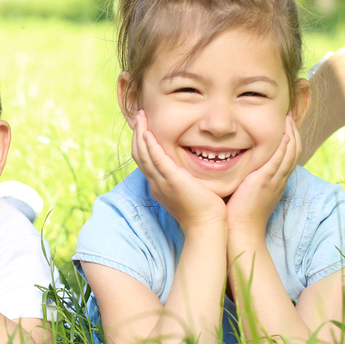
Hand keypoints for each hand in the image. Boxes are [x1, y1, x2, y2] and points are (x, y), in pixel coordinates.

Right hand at [132, 110, 225, 232]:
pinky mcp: (172, 180)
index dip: (142, 143)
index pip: (145, 161)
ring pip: (143, 154)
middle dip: (137, 134)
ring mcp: (161, 182)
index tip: (145, 128)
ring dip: (140, 133)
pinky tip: (147, 132)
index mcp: (159, 186)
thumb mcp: (190, 192)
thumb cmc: (204, 212)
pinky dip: (149, 145)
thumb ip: (186, 180)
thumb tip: (190, 172)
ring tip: (140, 116)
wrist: (207, 226)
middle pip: (139, 155)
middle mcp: (156, 183)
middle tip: (139, 116)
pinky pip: (155, 159)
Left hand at [226, 115, 300, 234]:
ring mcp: (275, 180)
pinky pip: (281, 159)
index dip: (288, 140)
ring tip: (288, 118)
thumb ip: (243, 177)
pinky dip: (284, 145)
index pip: (287, 156)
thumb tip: (232, 166)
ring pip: (291, 152)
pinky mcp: (266, 181)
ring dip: (291, 134)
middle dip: (293, 132)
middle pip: (294, 151)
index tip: (283, 126)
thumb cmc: (236, 214)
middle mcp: (279, 179)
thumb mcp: (243, 191)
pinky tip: (284, 133)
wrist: (240, 231)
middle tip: (288, 116)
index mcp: (274, 181)